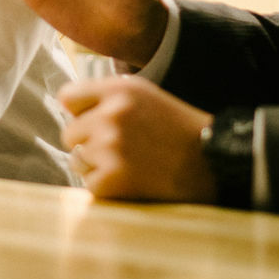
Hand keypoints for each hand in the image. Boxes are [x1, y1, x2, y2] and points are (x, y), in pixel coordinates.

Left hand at [58, 76, 214, 202]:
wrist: (211, 165)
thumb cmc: (177, 130)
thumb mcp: (145, 95)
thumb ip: (107, 96)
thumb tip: (67, 106)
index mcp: (118, 90)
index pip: (67, 97)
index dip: (79, 112)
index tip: (93, 121)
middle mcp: (110, 115)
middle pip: (69, 132)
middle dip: (87, 142)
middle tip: (120, 149)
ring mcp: (110, 148)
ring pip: (77, 160)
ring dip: (96, 166)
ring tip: (130, 164)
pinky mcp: (112, 180)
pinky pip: (89, 185)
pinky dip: (107, 188)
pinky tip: (132, 180)